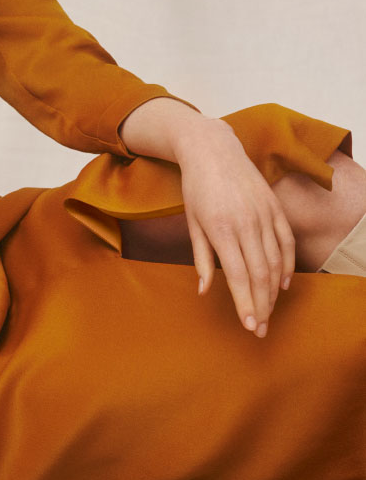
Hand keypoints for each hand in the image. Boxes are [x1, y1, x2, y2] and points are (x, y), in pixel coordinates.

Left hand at [176, 119, 295, 335]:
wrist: (213, 150)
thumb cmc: (196, 189)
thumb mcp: (192, 223)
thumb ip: (200, 258)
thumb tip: (204, 291)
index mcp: (221, 229)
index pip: (238, 275)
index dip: (245, 303)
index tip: (249, 325)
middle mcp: (246, 223)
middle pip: (260, 274)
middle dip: (261, 305)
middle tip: (259, 329)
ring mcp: (264, 215)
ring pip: (275, 262)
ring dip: (273, 291)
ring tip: (268, 312)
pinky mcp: (274, 208)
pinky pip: (286, 243)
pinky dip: (287, 266)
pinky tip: (282, 285)